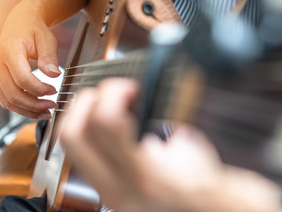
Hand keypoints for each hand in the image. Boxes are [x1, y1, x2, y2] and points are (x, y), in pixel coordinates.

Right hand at [0, 0, 59, 118]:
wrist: (20, 24)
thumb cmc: (33, 30)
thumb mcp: (46, 39)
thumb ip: (49, 57)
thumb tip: (54, 74)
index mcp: (8, 51)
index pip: (22, 79)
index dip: (39, 89)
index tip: (54, 91)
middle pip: (13, 93)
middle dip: (34, 104)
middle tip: (52, 106)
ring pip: (8, 100)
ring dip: (28, 110)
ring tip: (46, 112)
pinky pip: (6, 99)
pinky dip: (21, 108)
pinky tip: (35, 110)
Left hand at [60, 78, 281, 211]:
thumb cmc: (210, 187)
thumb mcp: (191, 148)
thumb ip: (159, 125)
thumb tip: (137, 103)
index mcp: (147, 175)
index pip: (106, 124)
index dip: (113, 93)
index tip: (131, 88)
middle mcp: (119, 188)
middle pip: (72, 134)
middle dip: (86, 101)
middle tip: (111, 93)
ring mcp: (108, 194)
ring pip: (71, 146)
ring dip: (83, 116)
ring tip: (108, 106)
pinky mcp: (106, 193)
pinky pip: (83, 156)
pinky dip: (89, 133)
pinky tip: (111, 126)